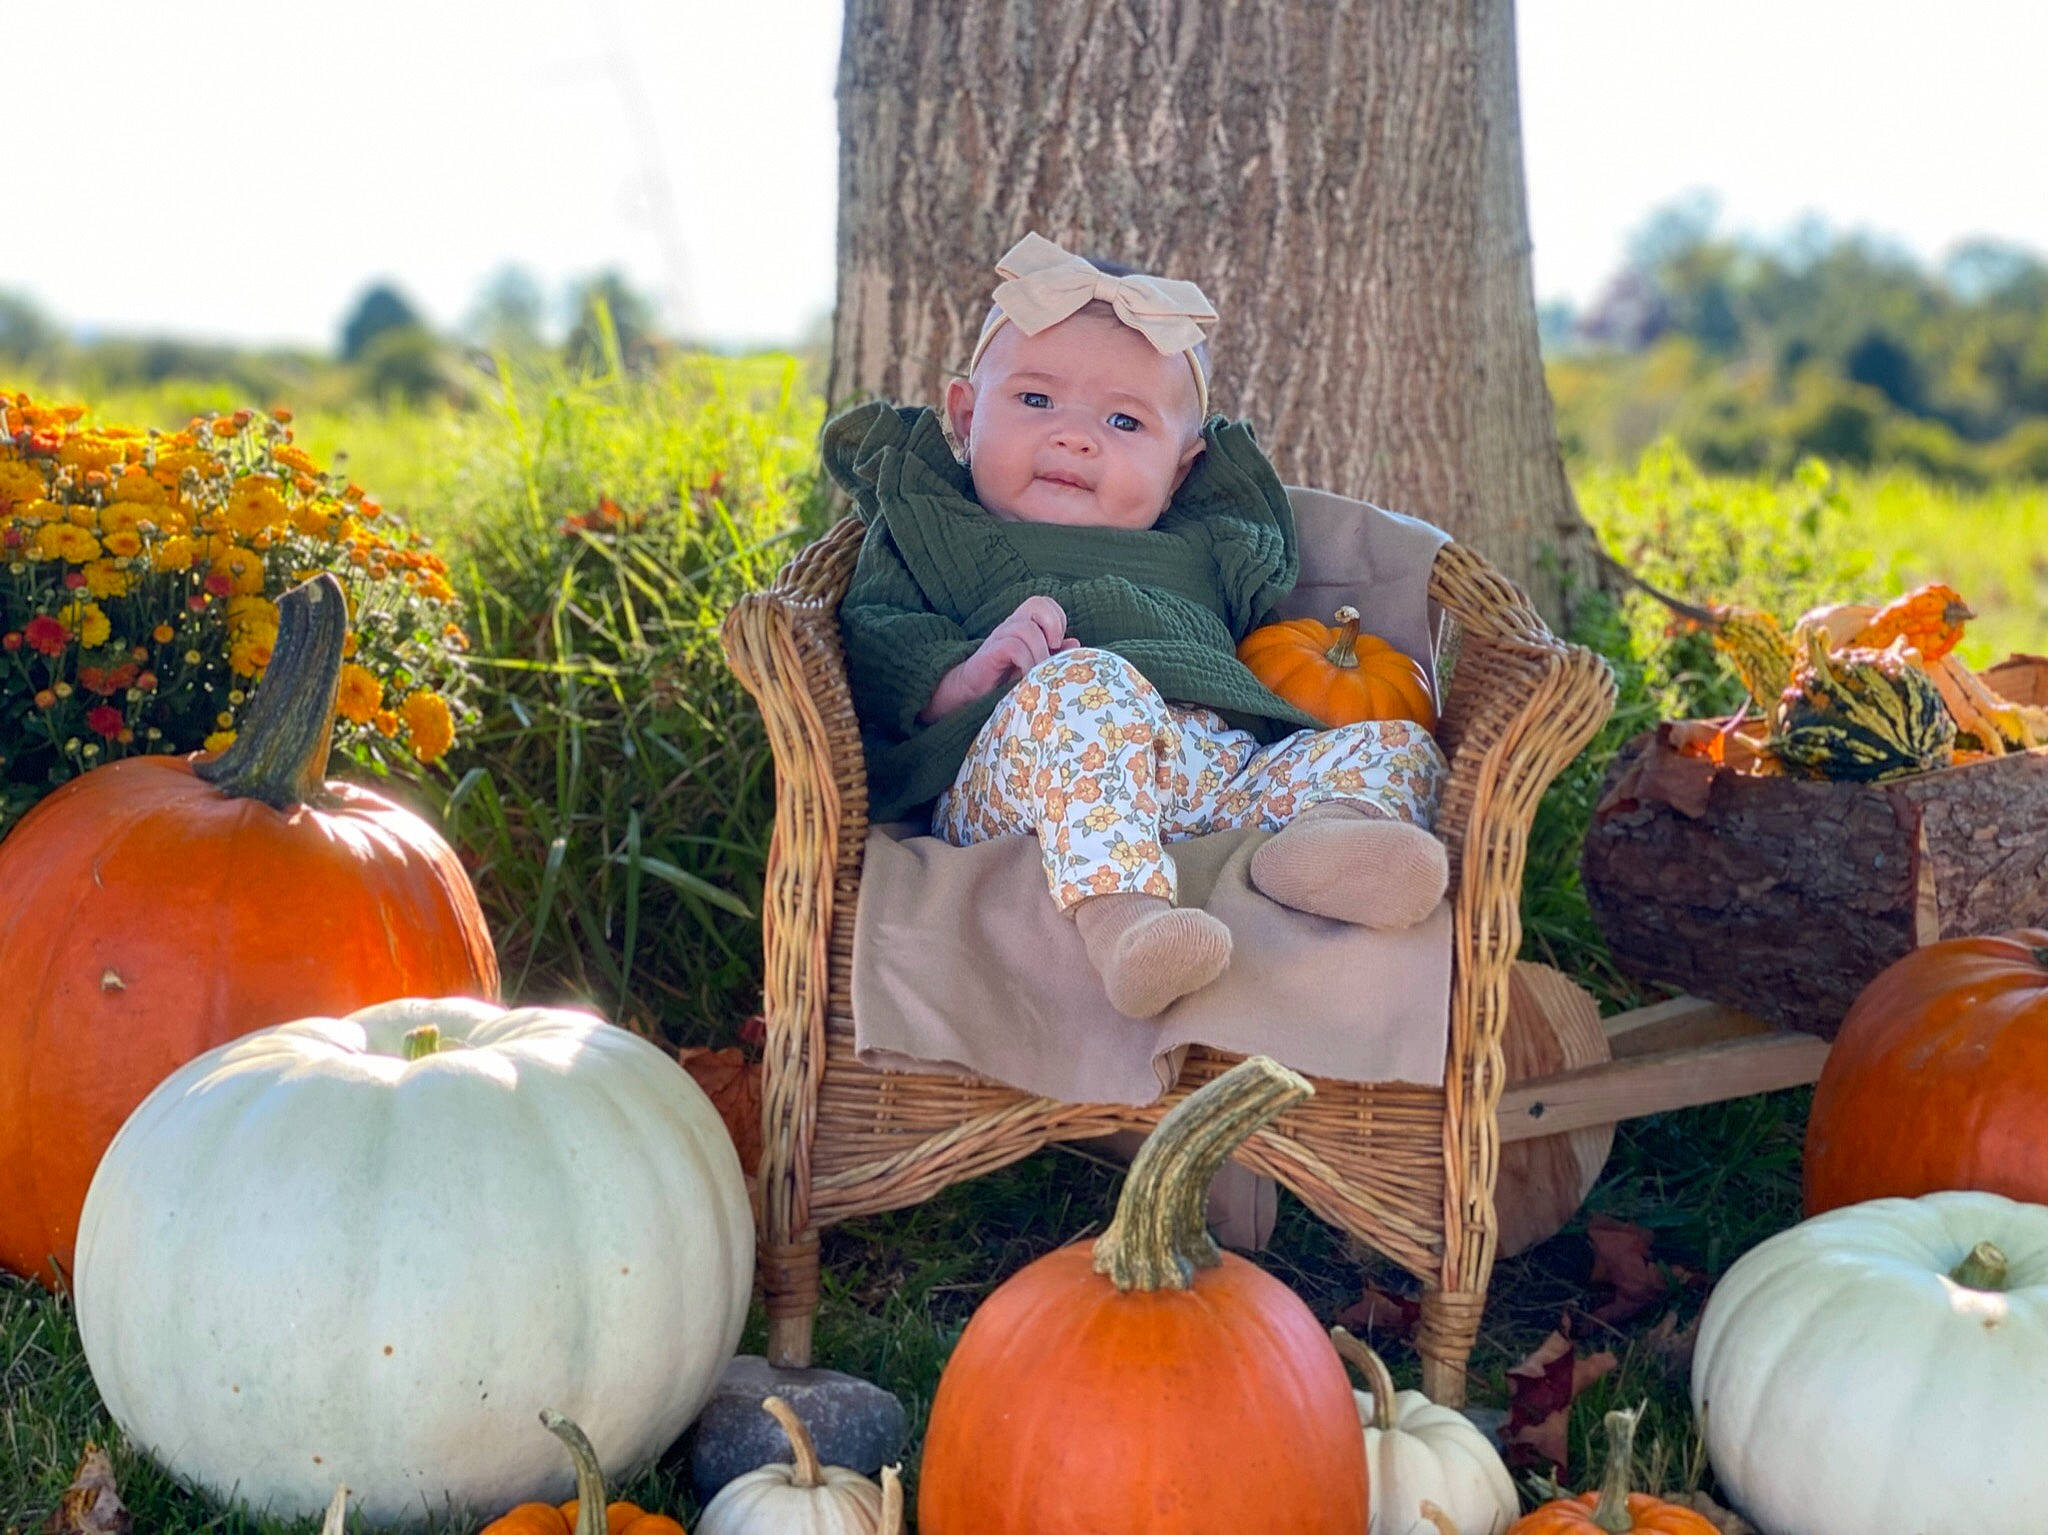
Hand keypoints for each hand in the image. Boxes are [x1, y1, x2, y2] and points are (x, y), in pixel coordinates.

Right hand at [920, 596, 1079, 720]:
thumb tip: (1075, 643)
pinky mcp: (990, 654)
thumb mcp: (1034, 664)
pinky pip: (1013, 647)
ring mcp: (999, 637)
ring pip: (1026, 628)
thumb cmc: (1005, 679)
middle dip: (1053, 624)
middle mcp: (1011, 626)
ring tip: (1040, 672)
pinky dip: (1026, 662)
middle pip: (1036, 603)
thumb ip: (1054, 654)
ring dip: (1040, 653)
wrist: (970, 694)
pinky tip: (1026, 678)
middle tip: (1053, 649)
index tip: (1057, 643)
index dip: (1057, 617)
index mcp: (1024, 624)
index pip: (1044, 602)